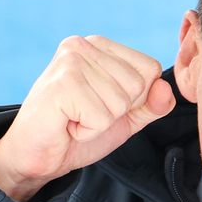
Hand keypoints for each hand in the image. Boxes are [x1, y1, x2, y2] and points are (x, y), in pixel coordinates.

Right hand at [0, 36, 174, 201]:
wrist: (36, 156)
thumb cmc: (78, 131)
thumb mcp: (126, 117)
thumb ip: (153, 103)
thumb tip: (165, 87)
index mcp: (100, 46)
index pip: (150, 68)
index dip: (136, 98)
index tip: (102, 103)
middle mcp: (83, 45)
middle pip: (139, 85)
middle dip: (117, 111)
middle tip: (84, 113)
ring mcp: (69, 62)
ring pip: (121, 102)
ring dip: (100, 122)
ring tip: (74, 118)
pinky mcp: (61, 86)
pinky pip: (102, 118)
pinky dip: (88, 130)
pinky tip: (66, 124)